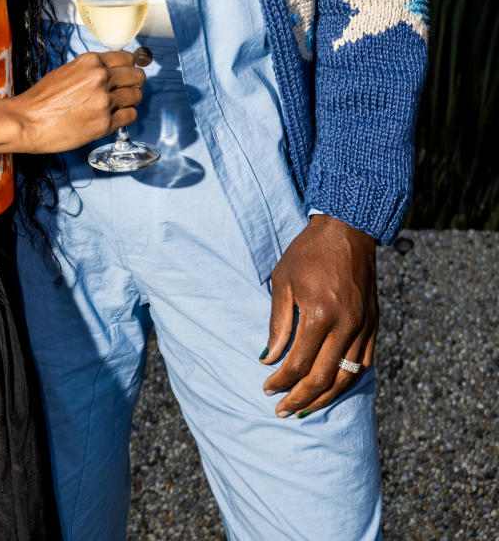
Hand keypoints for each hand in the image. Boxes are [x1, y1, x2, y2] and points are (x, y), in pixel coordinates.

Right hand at [14, 47, 148, 154]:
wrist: (27, 121)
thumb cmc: (41, 99)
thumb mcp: (66, 71)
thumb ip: (90, 70)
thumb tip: (110, 73)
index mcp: (91, 62)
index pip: (128, 58)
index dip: (130, 67)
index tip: (129, 73)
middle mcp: (101, 78)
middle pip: (137, 76)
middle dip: (134, 83)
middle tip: (128, 90)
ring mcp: (105, 101)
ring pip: (137, 96)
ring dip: (130, 101)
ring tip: (119, 105)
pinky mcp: (105, 123)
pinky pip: (131, 116)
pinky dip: (126, 116)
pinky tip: (115, 117)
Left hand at [261, 214, 377, 417]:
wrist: (348, 230)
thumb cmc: (308, 252)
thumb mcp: (283, 280)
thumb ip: (278, 322)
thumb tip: (269, 358)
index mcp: (321, 314)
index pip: (298, 363)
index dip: (281, 381)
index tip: (267, 390)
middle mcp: (346, 326)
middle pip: (323, 378)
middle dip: (301, 399)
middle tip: (283, 411)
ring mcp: (364, 327)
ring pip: (347, 377)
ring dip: (325, 398)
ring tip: (306, 409)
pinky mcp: (375, 324)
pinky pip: (364, 364)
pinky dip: (348, 381)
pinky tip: (333, 389)